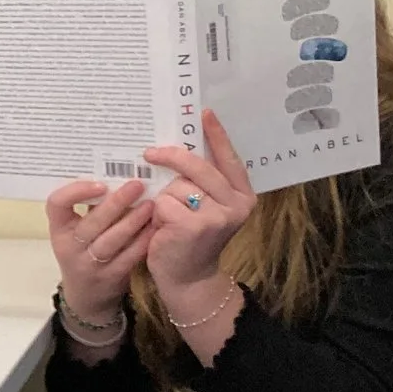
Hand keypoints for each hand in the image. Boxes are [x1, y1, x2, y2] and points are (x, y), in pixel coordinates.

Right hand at [46, 176, 152, 326]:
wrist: (86, 295)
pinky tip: (156, 226)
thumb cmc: (83, 251)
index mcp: (58, 230)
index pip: (56, 205)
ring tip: (151, 204)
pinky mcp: (111, 277)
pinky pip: (129, 256)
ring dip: (134, 220)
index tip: (100, 184)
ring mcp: (90, 264)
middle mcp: (70, 247)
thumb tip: (118, 175)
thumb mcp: (74, 232)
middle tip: (137, 185)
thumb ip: (89, 209)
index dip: (76, 192)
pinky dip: (144, 240)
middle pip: (92, 223)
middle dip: (117, 202)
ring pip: (113, 240)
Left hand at [140, 109, 254, 315]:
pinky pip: (165, 203)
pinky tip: (161, 228)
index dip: (216, 135)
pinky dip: (157, 213)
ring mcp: (218, 216)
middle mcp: (237, 204)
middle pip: (199, 166)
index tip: (204, 112)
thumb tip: (179, 147)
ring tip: (167, 216)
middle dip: (171, 156)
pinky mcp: (195, 226)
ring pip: (178, 185)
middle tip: (150, 153)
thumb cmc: (191, 238)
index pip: (229, 158)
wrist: (189, 279)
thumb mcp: (205, 207)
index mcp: (243, 195)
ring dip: (164, 198)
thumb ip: (202, 183)